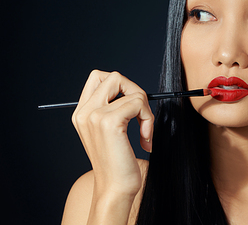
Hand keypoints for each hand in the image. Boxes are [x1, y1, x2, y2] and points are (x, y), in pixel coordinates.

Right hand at [72, 70, 153, 198]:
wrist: (115, 188)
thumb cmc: (118, 162)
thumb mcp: (110, 131)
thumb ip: (112, 108)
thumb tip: (132, 89)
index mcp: (81, 113)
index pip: (99, 77)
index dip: (122, 86)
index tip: (132, 108)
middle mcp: (84, 112)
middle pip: (115, 77)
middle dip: (136, 92)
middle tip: (141, 115)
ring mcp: (95, 115)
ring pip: (132, 91)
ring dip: (145, 110)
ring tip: (144, 131)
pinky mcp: (109, 122)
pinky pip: (138, 103)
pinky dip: (148, 119)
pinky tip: (144, 138)